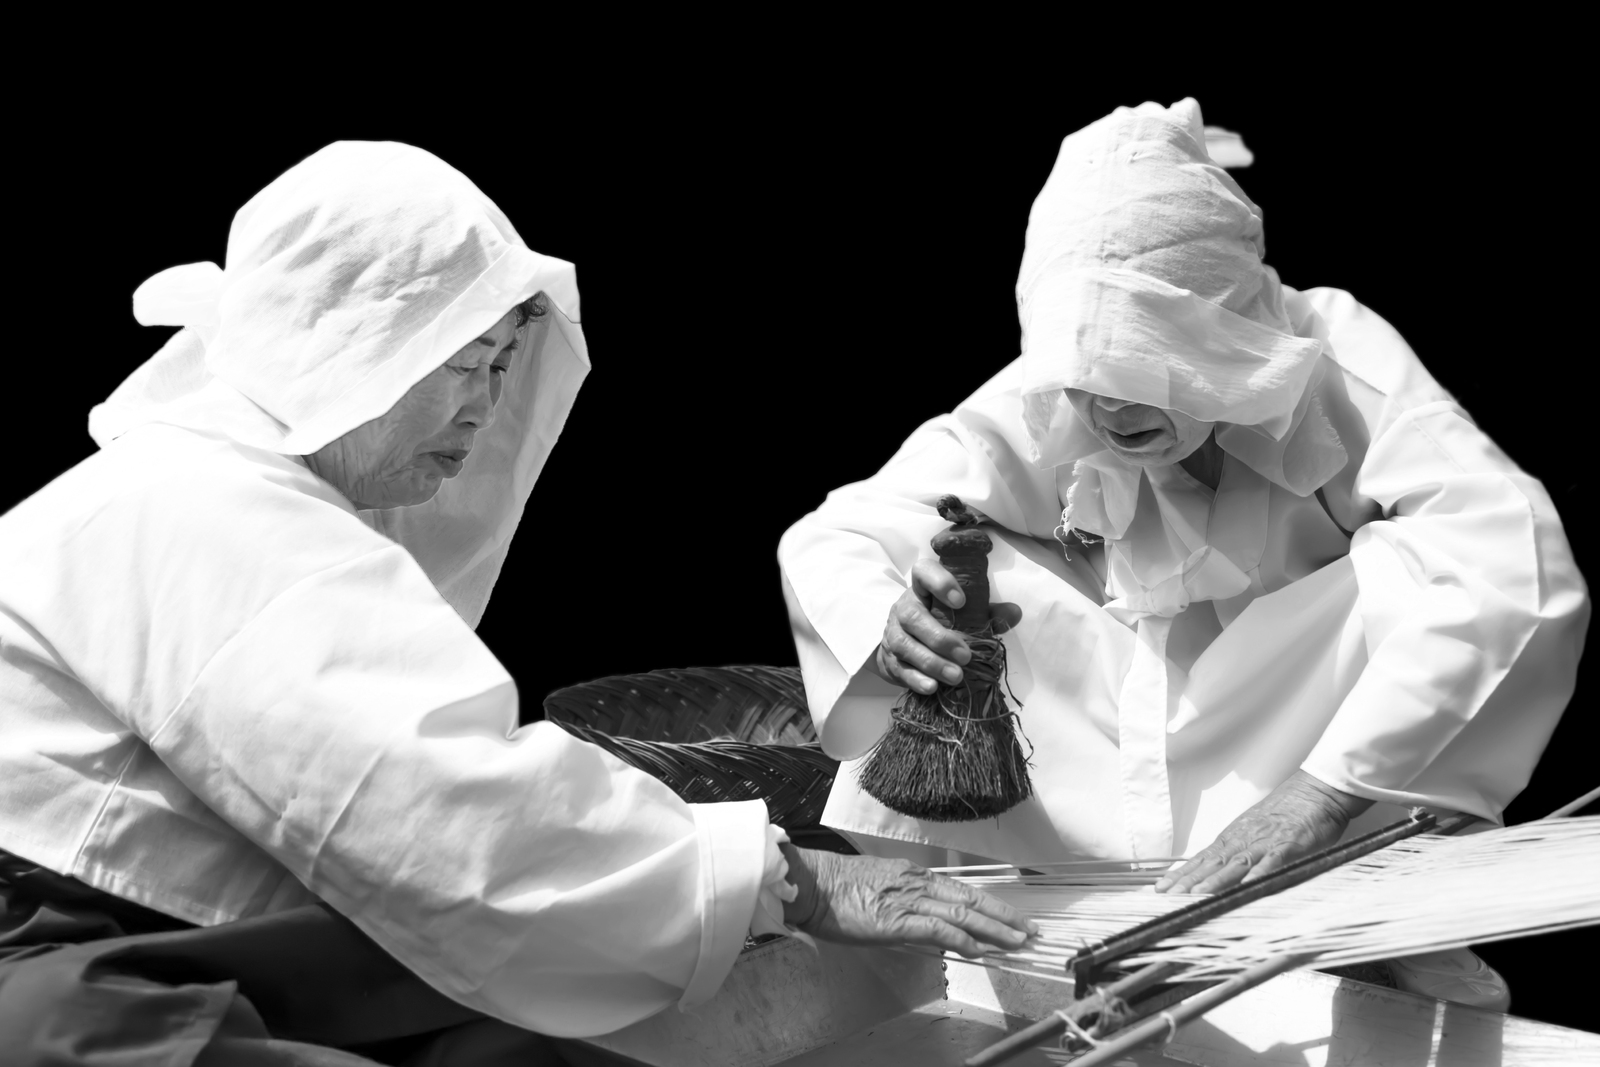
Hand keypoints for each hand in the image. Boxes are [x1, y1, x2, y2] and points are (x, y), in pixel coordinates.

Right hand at [782, 846, 1037, 957]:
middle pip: (972, 899)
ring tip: (1018, 941)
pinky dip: (963, 939)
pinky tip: (980, 950)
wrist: (814, 885)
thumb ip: (905, 900)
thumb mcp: (880, 886)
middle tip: (1030, 930)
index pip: (962, 891)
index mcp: (914, 876)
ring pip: (963, 913)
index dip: (992, 905)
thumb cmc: (838, 889)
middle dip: (1005, 916)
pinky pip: (940, 929)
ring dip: (994, 929)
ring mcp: (910, 900)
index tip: (1013, 916)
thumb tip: (926, 919)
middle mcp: (918, 884)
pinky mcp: (898, 919)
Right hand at [871, 558, 1021, 694]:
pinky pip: (898, 668)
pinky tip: (932, 687)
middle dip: (940, 638)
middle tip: (965, 655)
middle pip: (912, 616)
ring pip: (904, 645)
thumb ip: (987, 612)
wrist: (904, 642)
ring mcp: (892, 633)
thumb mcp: (963, 613)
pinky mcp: (888, 658)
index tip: (960, 601)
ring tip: (956, 676)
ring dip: (931, 662)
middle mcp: (904, 608)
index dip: (940, 582)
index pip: (923, 572)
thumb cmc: (939, 622)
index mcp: (922, 589)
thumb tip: (1014, 613)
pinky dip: (915, 679)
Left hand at [1154, 771, 1372, 894]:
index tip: (1161, 888)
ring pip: (1234, 864)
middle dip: (1187, 882)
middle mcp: (1243, 840)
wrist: (1315, 791)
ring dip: (1213, 881)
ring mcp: (1264, 842)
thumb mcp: (1255, 830)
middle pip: (1211, 863)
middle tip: (1166, 897)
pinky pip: (1271, 862)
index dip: (1181, 874)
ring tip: (1194, 896)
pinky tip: (1245, 888)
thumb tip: (1216, 869)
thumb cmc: (1286, 812)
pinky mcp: (1288, 845)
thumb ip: (1238, 850)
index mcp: (1234, 837)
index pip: (1202, 859)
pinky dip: (1257, 875)